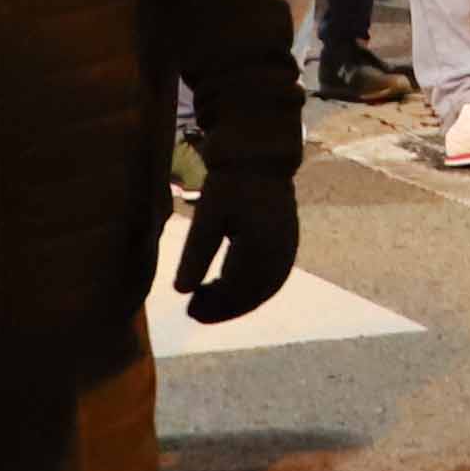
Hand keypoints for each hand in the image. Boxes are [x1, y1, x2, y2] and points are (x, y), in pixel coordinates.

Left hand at [173, 177, 296, 326]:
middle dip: (223, 309)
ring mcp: (288, 250)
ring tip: (207, 300)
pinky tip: (228, 287)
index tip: (187, 308)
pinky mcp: (288, 246)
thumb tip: (180, 291)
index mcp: (261, 245)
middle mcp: (281, 252)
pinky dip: (250, 290)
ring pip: (264, 291)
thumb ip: (195, 253)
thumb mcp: (207, 215)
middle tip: (193, 311)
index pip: (236, 289)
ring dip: (237, 302)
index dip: (212, 305)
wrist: (260, 159)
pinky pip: (272, 279)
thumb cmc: (230, 183)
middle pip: (252, 295)